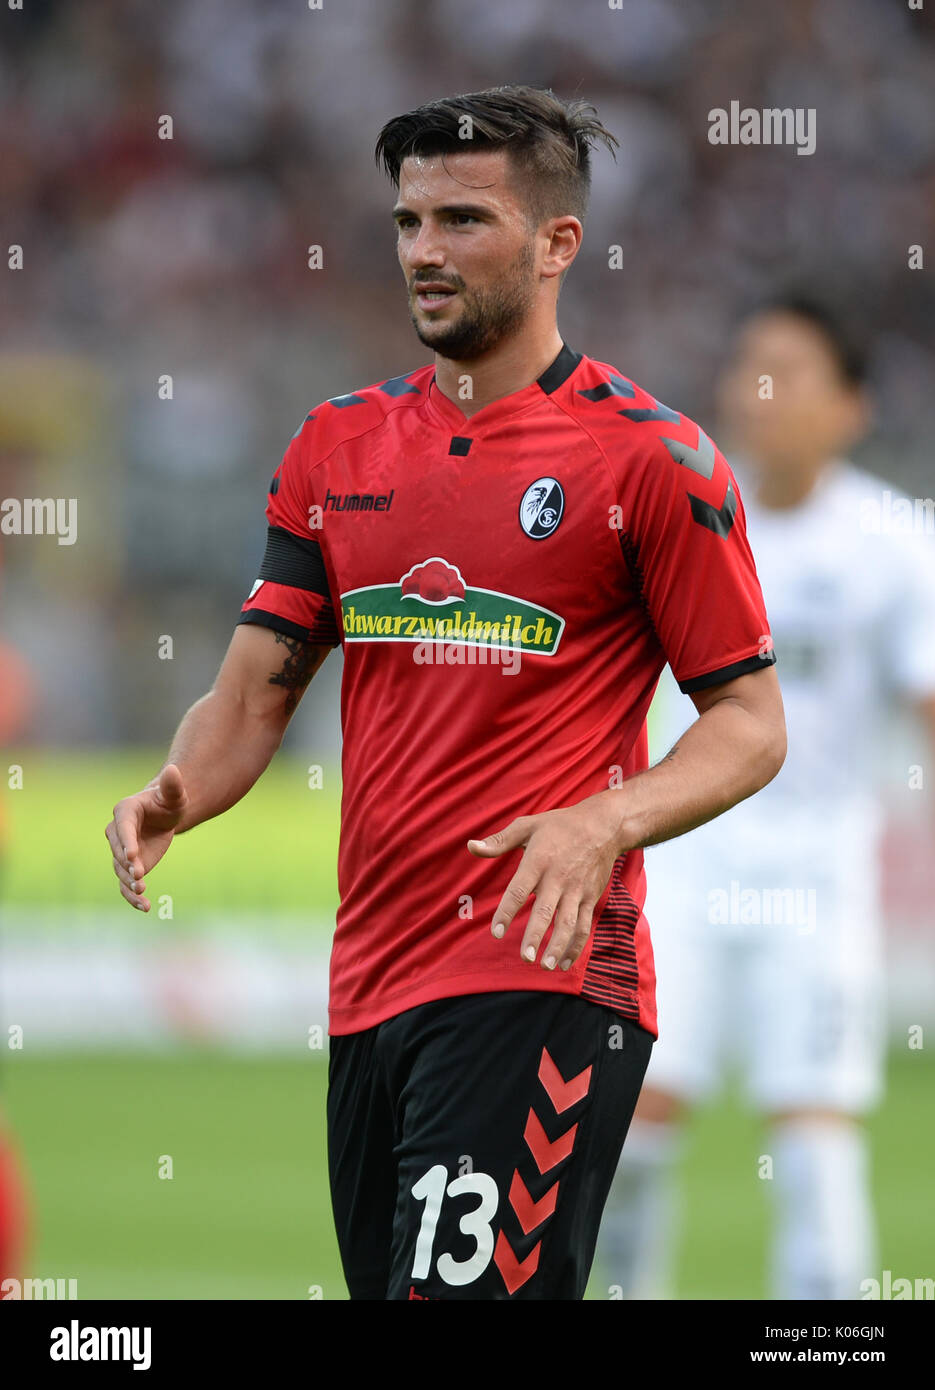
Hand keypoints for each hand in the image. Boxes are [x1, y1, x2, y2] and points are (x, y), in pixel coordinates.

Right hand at [105, 763, 187, 910]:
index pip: (122, 828)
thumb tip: (173, 770)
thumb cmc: (169, 802)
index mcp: (125, 811)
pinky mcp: (128, 866)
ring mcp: (121, 850)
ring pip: (120, 870)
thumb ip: (173, 786)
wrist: (166, 816)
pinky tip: (145, 906)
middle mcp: (117, 832)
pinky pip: (125, 883)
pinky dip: (132, 896)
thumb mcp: (175, 795)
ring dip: (129, 883)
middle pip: (118, 851)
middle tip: (140, 877)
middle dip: (128, 865)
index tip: (131, 856)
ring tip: (142, 893)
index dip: (126, 842)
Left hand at [467, 795, 623, 970]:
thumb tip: (470, 847)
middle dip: (535, 936)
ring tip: (546, 966)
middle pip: (546, 912)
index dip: (507, 912)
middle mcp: (558, 879)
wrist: (603, 826)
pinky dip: (575, 946)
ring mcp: (576, 890)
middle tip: (525, 958)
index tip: (496, 933)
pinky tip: (564, 964)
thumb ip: (499, 841)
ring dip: (558, 947)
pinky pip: (584, 926)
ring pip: (568, 923)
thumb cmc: (559, 826)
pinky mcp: (590, 898)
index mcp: (538, 861)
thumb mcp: (527, 826)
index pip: (519, 890)